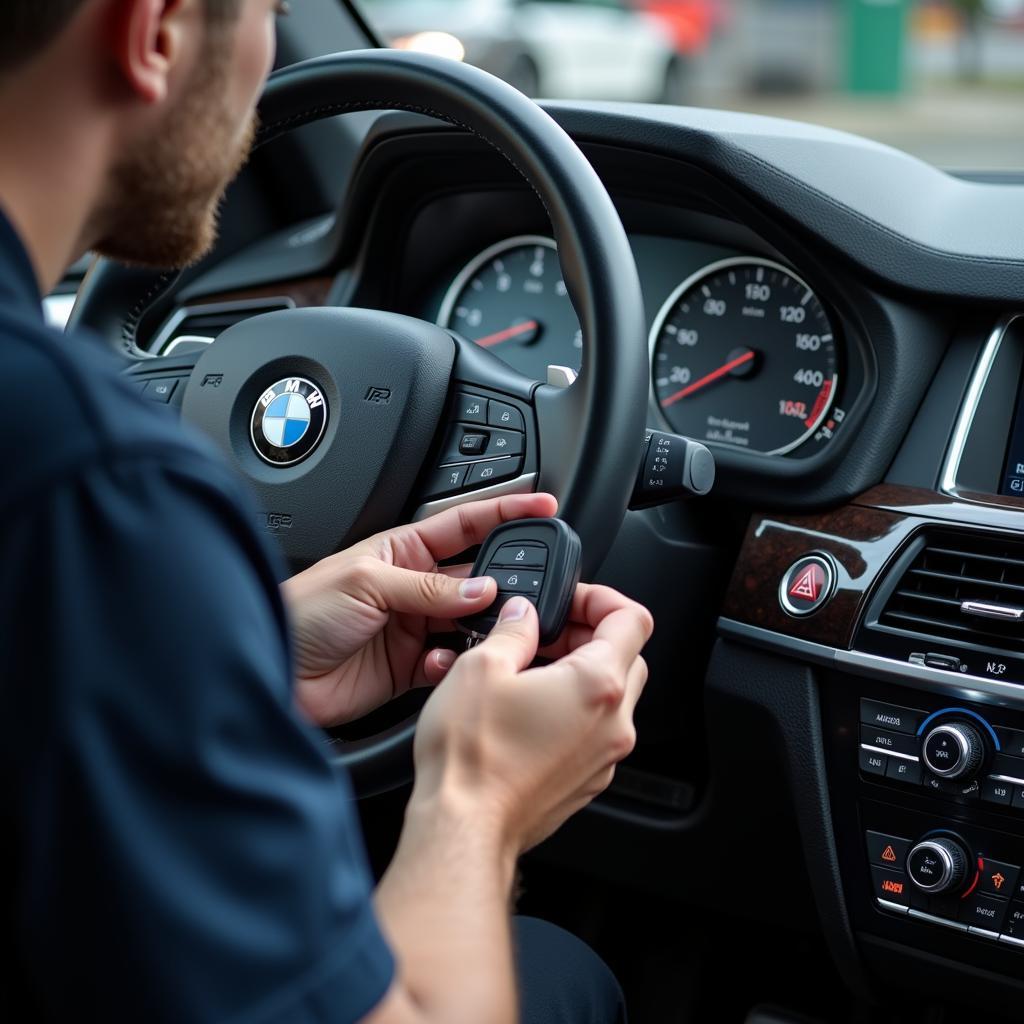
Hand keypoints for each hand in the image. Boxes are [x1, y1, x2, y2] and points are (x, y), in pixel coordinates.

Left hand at [283, 492, 557, 726]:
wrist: (273, 672)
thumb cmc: (301, 612)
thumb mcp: (366, 583)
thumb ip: (428, 588)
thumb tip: (483, 589)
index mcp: (402, 550)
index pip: (465, 523)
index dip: (505, 511)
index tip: (542, 504)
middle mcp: (414, 585)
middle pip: (477, 576)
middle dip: (504, 582)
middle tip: (525, 590)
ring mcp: (415, 625)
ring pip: (471, 621)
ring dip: (483, 628)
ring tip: (486, 632)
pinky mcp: (411, 665)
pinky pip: (453, 659)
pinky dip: (457, 662)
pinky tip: (443, 661)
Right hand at [412, 585, 652, 853]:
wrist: (464, 828)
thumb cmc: (472, 757)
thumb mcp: (481, 667)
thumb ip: (512, 629)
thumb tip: (523, 615)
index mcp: (597, 685)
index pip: (632, 619)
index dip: (602, 598)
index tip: (572, 600)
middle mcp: (613, 723)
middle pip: (627, 657)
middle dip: (590, 635)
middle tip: (546, 634)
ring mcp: (604, 757)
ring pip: (612, 697)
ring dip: (581, 674)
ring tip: (530, 671)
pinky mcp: (587, 781)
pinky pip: (595, 732)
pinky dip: (573, 711)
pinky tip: (528, 711)